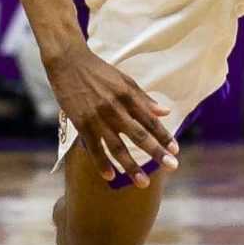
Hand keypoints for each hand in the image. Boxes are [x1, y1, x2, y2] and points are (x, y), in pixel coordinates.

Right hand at [43, 44, 178, 185]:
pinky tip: (111, 176)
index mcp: (128, 96)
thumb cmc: (98, 70)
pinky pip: (94, 147)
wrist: (68, 62)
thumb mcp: (124, 80)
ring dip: (131, 166)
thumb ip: (143, 98)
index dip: (164, 136)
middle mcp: (115, 108)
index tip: (176, 150)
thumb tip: (165, 112)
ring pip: (117, 147)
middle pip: (139, 135)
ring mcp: (98, 118)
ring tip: (143, 182)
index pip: (150, 120)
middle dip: (157, 152)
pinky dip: (102, 162)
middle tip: (172, 166)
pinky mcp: (81, 123)